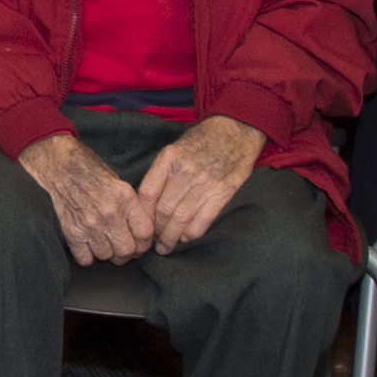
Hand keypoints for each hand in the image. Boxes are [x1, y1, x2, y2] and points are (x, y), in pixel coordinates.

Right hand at [20, 130, 154, 265]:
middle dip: (126, 254)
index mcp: (125, 198)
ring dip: (106, 253)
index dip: (145, 244)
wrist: (58, 164)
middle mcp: (109, 214)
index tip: (140, 244)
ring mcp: (90, 224)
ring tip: (103, 244)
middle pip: (126, 251)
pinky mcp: (72, 232)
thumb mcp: (118, 181)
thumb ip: (130, 206)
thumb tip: (140, 230)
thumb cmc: (89, 169)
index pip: (145, 234)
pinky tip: (87, 246)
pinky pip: (85, 258)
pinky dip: (87, 256)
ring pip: (106, 256)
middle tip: (122, 249)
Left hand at [137, 115, 264, 252]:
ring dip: (171, 237)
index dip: (142, 215)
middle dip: (155, 231)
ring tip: (166, 247)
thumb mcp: (175, 147)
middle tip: (152, 242)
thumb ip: (161, 172)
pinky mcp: (223, 192)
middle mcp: (185, 171)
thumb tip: (145, 200)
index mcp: (169, 158)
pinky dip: (192, 234)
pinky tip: (186, 239)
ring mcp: (204, 182)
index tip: (140, 225)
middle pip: (163, 210)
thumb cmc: (202, 140)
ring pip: (181, 219)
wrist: (235, 130)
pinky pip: (203, 220)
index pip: (147, 193)